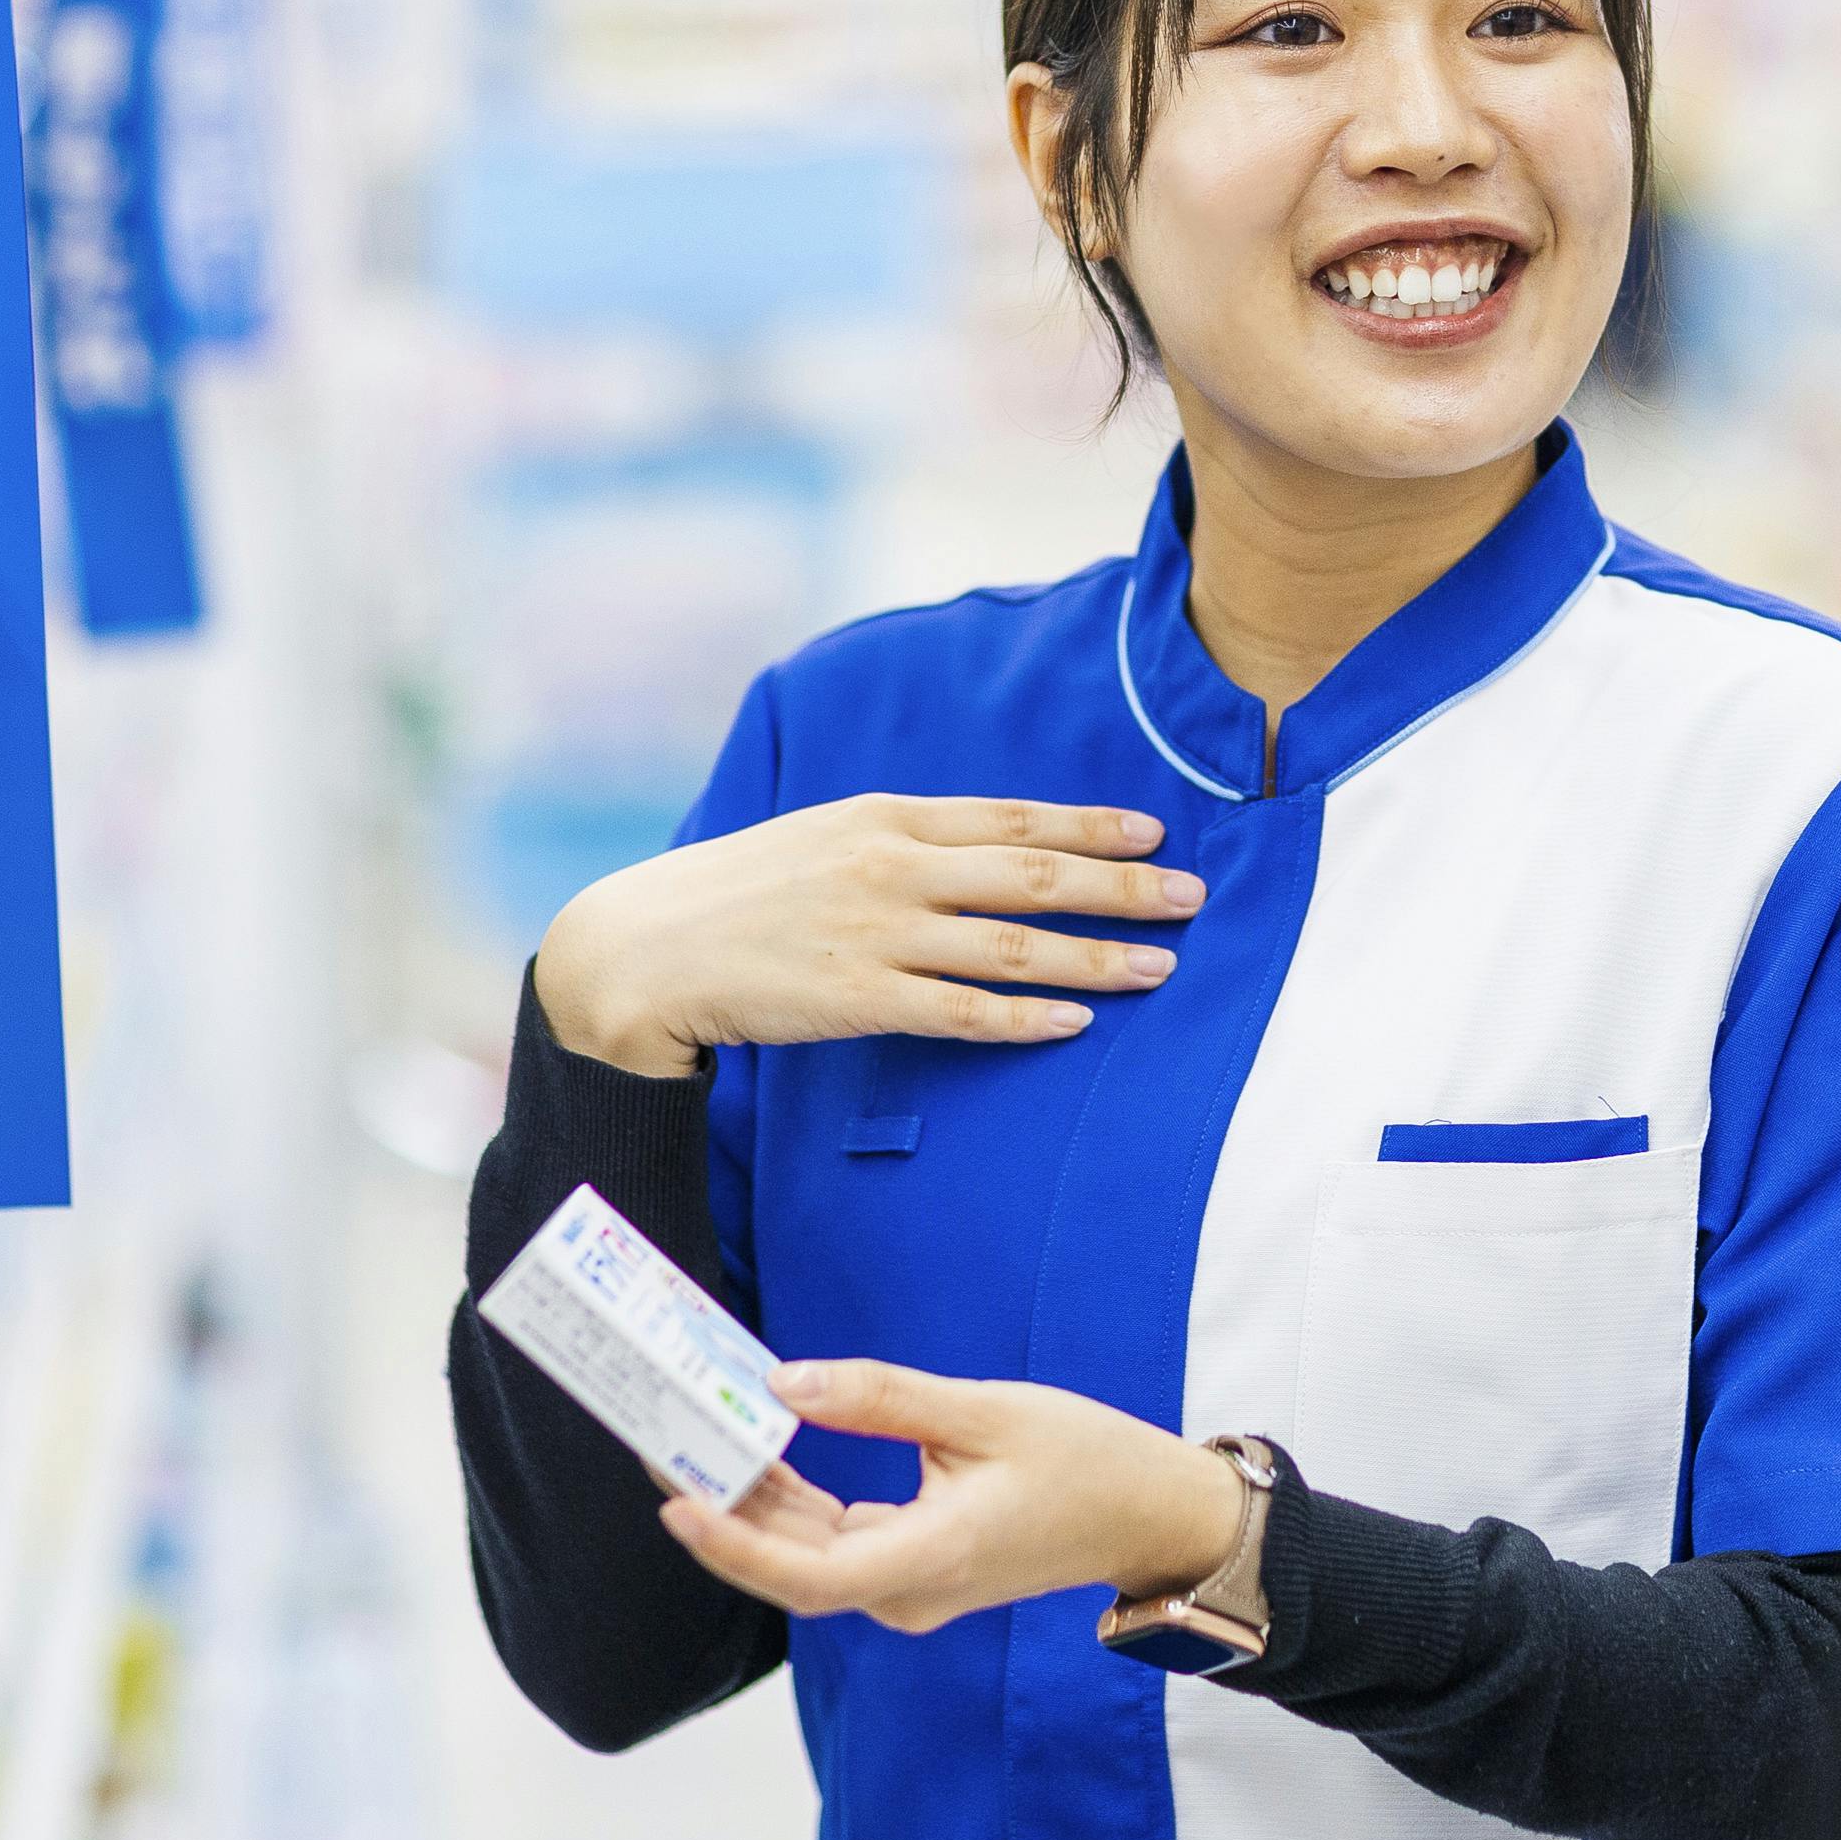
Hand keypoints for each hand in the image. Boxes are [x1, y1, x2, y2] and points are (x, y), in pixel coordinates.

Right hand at [535, 795, 1203, 1078]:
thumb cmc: (740, 891)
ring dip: (1097, 956)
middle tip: (1192, 897)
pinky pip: (962, 1011)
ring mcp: (878, 935)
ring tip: (1158, 966)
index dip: (1090, 826)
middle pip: (1033, 876)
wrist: (648, 947)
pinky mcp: (859, 1001)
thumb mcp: (823, 834)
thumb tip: (981, 847)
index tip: (1153, 833)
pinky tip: (1074, 1021)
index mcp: (885, 818)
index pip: (1011, 817)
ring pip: (1014, 946)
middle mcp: (892, 868)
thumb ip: (901, 839)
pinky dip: (1025, 1015)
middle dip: (1123, 887)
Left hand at [655, 1359, 1245, 1636]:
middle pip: (791, 1565)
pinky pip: (833, 1542)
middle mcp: (910, 1590)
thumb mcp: (985, 1411)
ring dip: (749, 1500)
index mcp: (934, 1558)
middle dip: (718, 1507)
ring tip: (690, 1433)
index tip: (677, 1505)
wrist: (1147, 1515)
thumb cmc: (1083, 1461)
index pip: (812, 1576)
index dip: (737, 1549)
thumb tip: (787, 1384)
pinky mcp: (911, 1567)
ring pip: (805, 1553)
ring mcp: (909, 1587)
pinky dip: (790, 1501)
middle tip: (658, 1435)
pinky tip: (756, 1450)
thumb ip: (882, 1397)